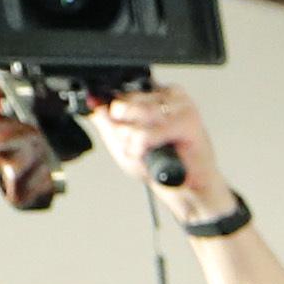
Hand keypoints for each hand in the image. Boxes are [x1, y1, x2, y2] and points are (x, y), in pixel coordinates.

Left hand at [85, 82, 236, 222]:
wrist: (188, 190)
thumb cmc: (161, 167)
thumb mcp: (123, 143)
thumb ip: (107, 122)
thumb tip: (95, 104)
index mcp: (155, 94)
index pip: (118, 94)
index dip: (114, 118)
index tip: (122, 133)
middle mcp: (168, 95)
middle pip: (122, 103)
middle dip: (123, 131)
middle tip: (140, 145)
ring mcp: (180, 105)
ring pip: (132, 114)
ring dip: (132, 141)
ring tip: (149, 150)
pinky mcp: (187, 121)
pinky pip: (145, 132)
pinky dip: (142, 148)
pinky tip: (154, 155)